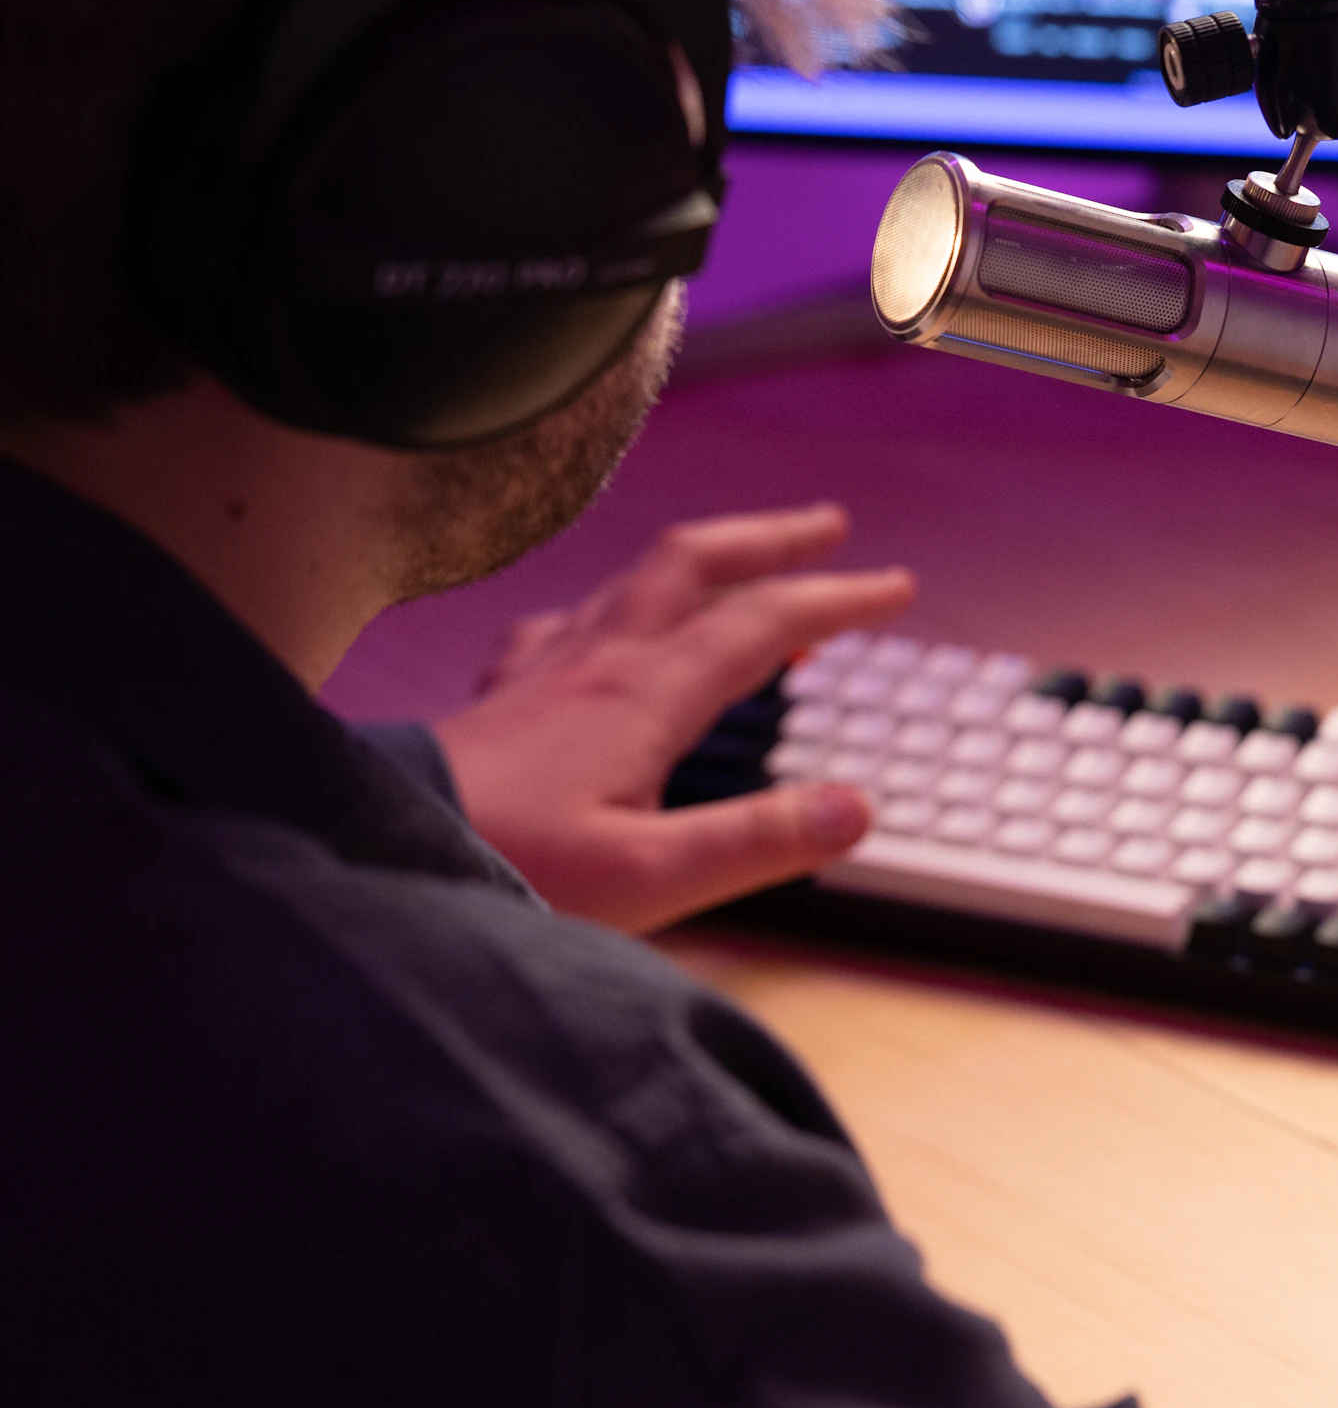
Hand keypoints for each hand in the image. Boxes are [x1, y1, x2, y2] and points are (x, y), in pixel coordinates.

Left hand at [433, 503, 913, 931]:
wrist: (373, 855)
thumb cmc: (503, 873)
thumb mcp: (652, 879)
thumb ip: (758, 840)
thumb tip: (856, 806)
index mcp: (645, 697)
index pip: (762, 624)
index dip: (835, 598)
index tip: (893, 585)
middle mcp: (595, 663)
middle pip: (695, 563)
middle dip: (770, 538)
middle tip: (828, 527)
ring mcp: (540, 672)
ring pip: (633, 580)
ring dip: (700, 561)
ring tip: (736, 566)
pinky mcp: (496, 698)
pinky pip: (562, 623)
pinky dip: (608, 608)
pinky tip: (599, 629)